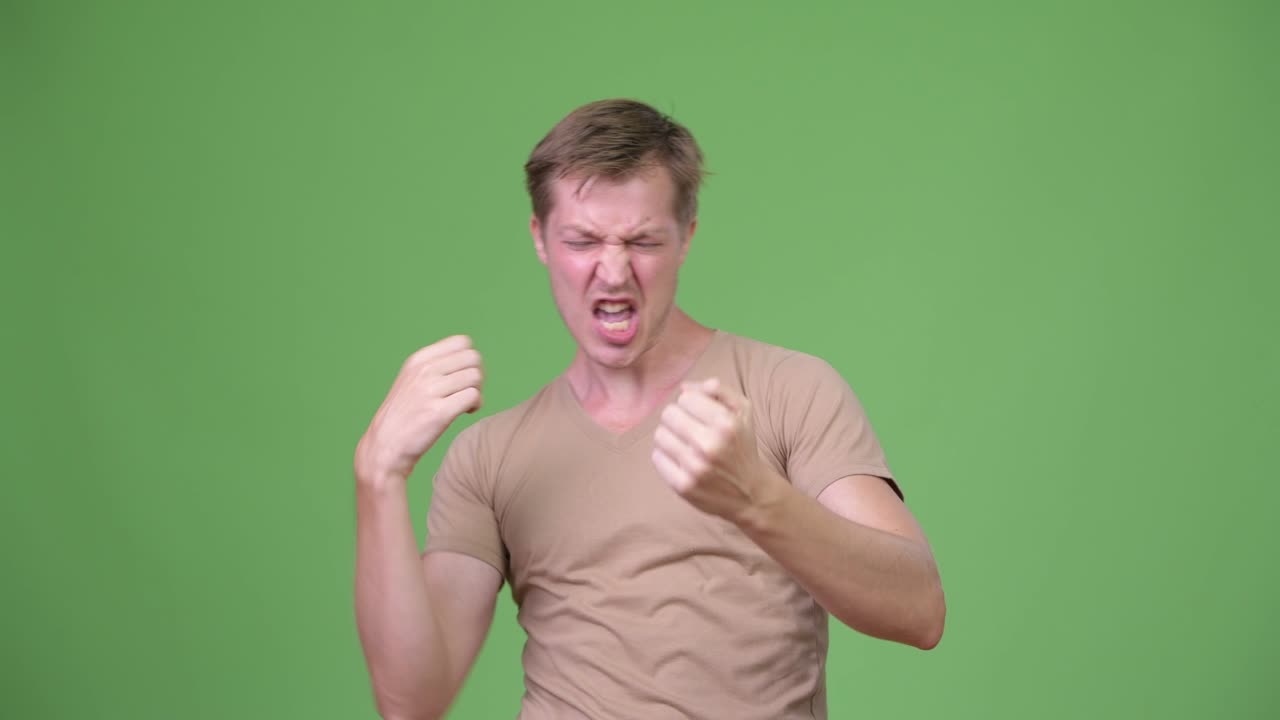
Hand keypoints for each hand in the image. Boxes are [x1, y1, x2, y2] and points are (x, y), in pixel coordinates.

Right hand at [355, 335, 483, 485]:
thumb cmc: (404, 415)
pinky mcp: (439, 413)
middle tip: (467, 392)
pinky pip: (474, 397)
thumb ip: (435, 366)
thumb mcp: (412, 380)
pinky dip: (476, 405)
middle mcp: (423, 371)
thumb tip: (471, 359)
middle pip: (473, 358)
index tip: (462, 377)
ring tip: (465, 404)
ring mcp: (430, 391)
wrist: (385, 446)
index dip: (468, 359)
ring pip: (475, 377)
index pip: (461, 342)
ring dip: (477, 391)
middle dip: (477, 375)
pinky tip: (465, 413)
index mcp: (418, 360)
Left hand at [651, 377, 784, 523]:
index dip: (691, 404)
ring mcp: (695, 467)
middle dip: (678, 419)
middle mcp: (710, 445)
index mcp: (726, 423)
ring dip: (670, 437)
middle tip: (690, 430)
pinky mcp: (683, 485)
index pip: (685, 398)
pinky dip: (666, 456)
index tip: (700, 415)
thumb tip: (684, 387)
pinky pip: (657, 457)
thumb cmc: (743, 446)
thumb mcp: (743, 411)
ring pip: (660, 434)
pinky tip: (681, 460)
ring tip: (685, 444)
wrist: (751, 494)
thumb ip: (719, 390)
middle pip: (668, 414)